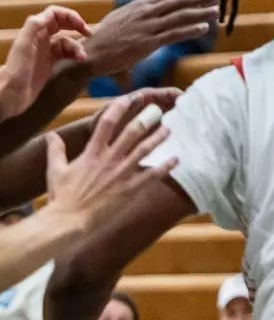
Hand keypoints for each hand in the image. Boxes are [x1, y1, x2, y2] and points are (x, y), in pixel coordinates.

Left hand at [0, 7, 89, 118]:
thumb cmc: (16, 71)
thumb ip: (33, 27)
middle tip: (88, 33)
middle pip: (62, 24)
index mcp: (34, 32)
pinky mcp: (50, 63)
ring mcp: (45, 51)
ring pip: (66, 40)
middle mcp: (40, 39)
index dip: (69, 15)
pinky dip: (74, 55)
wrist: (11, 95)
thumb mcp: (23, 46)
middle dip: (77, 25)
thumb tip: (50, 15)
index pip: (53, 14)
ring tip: (82, 57)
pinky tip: (79, 61)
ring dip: (76, 46)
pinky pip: (66, 53)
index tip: (80, 24)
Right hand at [43, 92, 174, 232]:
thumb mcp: (55, 170)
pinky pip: (151, 175)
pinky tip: (176, 159)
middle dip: (146, 119)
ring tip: (169, 129)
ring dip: (158, 138)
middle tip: (158, 109)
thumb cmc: (61, 196)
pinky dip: (165, 167)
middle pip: (131, 133)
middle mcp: (108, 159)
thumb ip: (55, 150)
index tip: (129, 98)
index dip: (118, 109)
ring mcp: (120, 173)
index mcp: (91, 153)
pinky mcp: (128, 189)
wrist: (67, 221)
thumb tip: (51, 134)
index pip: (106, 124)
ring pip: (144, 150)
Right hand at [83, 0, 218, 77]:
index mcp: (138, 6)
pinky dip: (190, 30)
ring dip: (201, 12)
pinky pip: (174, 34)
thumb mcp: (119, 20)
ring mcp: (147, 27)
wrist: (89, 53)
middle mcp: (145, 12)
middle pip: (178, 2)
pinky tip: (204, 28)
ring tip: (217, 10)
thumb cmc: (101, 40)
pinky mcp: (148, 42)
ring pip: (180, 16)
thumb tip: (147, 14)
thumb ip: (136, 15)